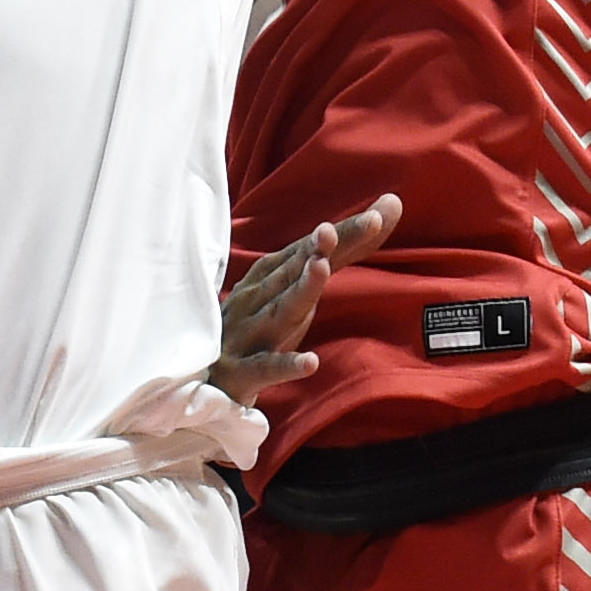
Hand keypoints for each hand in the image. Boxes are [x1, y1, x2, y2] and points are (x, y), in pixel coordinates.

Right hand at [211, 193, 400, 402]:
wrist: (204, 379)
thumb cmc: (256, 326)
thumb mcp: (292, 291)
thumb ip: (332, 258)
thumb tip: (386, 211)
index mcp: (271, 277)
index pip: (311, 249)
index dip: (345, 233)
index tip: (380, 214)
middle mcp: (259, 298)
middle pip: (296, 271)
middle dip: (321, 247)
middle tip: (350, 225)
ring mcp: (249, 333)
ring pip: (279, 311)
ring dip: (301, 290)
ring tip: (322, 269)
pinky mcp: (243, 372)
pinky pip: (267, 368)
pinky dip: (286, 364)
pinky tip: (310, 362)